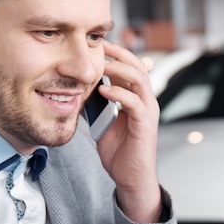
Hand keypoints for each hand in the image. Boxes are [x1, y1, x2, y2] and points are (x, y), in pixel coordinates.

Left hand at [95, 41, 162, 222]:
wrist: (130, 178)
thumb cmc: (119, 153)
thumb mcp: (101, 124)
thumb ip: (94, 107)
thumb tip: (75, 93)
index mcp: (137, 99)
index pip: (131, 68)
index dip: (117, 55)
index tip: (98, 45)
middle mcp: (146, 102)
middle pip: (139, 67)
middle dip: (120, 54)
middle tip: (101, 45)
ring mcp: (148, 112)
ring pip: (140, 80)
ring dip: (120, 69)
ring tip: (102, 64)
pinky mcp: (145, 125)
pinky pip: (134, 103)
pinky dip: (119, 93)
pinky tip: (103, 91)